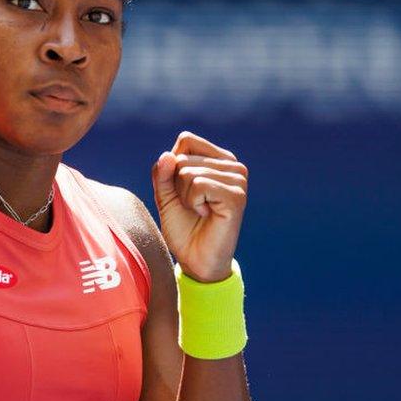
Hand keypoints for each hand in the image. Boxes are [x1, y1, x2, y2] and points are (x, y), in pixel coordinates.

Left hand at [151, 131, 248, 282]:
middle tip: (192, 206)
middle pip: (182, 158)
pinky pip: (198, 185)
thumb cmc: (183, 227)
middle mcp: (233, 165)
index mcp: (218, 159)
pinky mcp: (237, 195)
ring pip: (187, 172)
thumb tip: (167, 156)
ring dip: (184, 197)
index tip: (182, 190)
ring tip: (200, 211)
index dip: (172, 166)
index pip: (186, 140)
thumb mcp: (165, 195)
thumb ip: (162, 173)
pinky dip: (193, 203)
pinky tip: (206, 214)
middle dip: (176, 186)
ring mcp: (238, 179)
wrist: (195, 260)